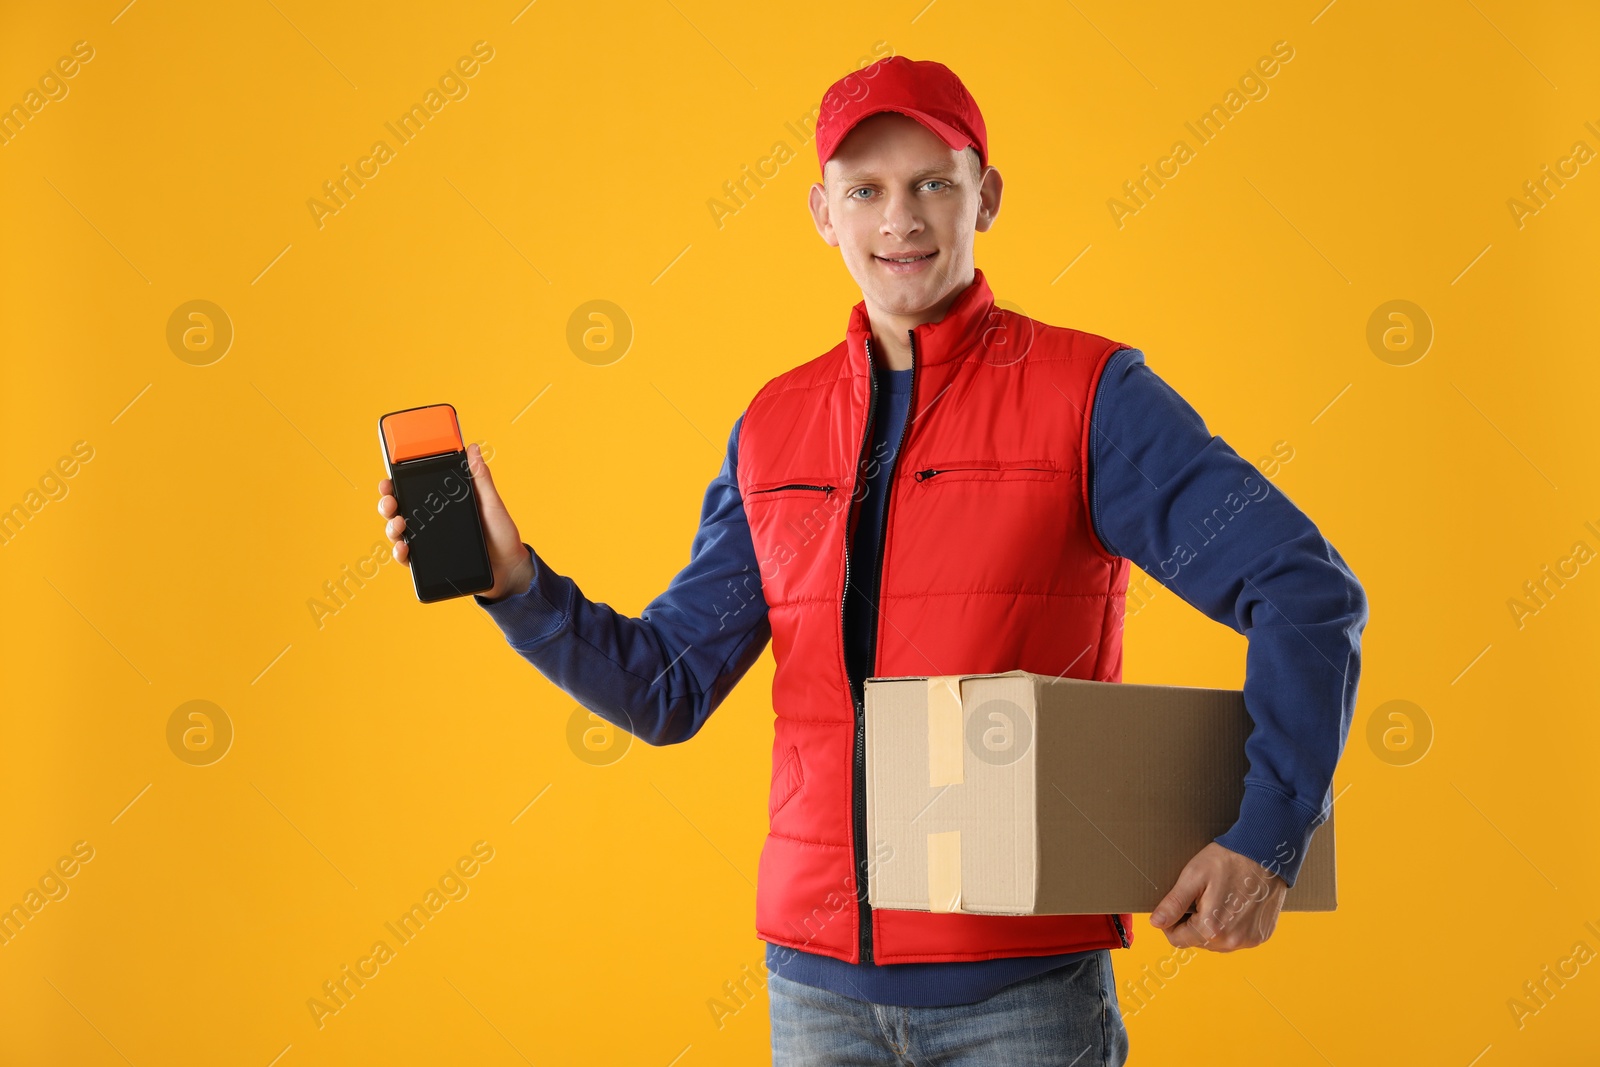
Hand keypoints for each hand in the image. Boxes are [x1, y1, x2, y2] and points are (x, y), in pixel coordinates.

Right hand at [377, 442, 533, 601]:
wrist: (509, 567)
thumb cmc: (501, 533)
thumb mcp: (491, 503)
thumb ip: (480, 478)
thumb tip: (474, 448)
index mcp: (443, 503)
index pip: (413, 489)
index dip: (396, 483)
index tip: (389, 478)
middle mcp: (431, 521)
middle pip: (398, 509)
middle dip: (387, 503)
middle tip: (390, 501)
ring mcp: (428, 541)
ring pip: (398, 532)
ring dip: (391, 526)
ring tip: (399, 524)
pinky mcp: (429, 562)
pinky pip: (407, 558)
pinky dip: (400, 552)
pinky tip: (404, 548)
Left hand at [1148, 842, 1287, 951]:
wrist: (1266, 852)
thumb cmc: (1228, 860)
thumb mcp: (1193, 877)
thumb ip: (1173, 904)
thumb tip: (1155, 923)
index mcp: (1211, 929)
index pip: (1177, 940)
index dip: (1170, 924)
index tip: (1177, 906)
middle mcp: (1232, 941)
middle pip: (1198, 942)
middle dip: (1192, 924)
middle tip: (1200, 898)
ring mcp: (1249, 940)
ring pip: (1217, 943)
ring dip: (1211, 928)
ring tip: (1217, 900)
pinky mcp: (1261, 935)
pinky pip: (1236, 938)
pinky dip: (1230, 926)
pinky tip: (1233, 905)